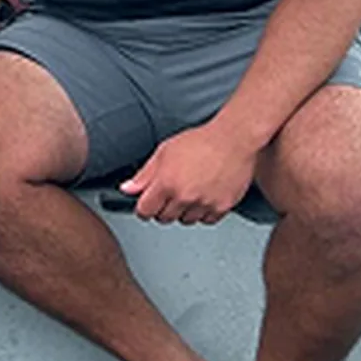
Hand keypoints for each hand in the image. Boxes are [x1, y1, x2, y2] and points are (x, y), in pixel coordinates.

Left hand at [118, 121, 260, 225]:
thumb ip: (144, 174)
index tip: (148, 202)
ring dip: (184, 210)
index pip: (144, 211)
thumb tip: (127, 189)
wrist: (233, 140)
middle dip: (163, 207)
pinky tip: (204, 194)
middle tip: (172, 191)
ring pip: (185, 220)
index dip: (144, 207)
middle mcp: (184, 197)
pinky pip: (205, 220)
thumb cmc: (201, 141)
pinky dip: (203, 212)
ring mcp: (204, 204)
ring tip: (191, 189)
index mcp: (166, 182)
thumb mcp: (164, 152)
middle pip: (163, 218)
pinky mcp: (221, 208)